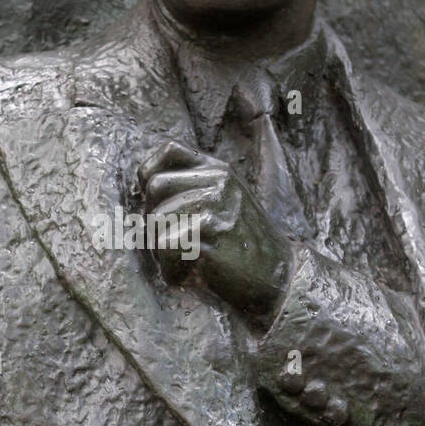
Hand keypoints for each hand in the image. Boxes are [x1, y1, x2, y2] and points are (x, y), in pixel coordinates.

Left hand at [137, 140, 290, 320]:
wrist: (279, 275)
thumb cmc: (243, 244)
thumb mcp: (224, 202)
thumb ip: (193, 187)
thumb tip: (145, 186)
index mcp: (218, 169)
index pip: (168, 150)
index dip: (150, 175)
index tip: (158, 202)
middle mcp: (217, 180)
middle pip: (155, 187)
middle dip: (156, 219)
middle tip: (178, 243)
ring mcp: (215, 203)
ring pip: (156, 219)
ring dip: (163, 249)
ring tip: (190, 260)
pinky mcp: (210, 232)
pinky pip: (165, 246)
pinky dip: (172, 268)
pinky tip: (192, 273)